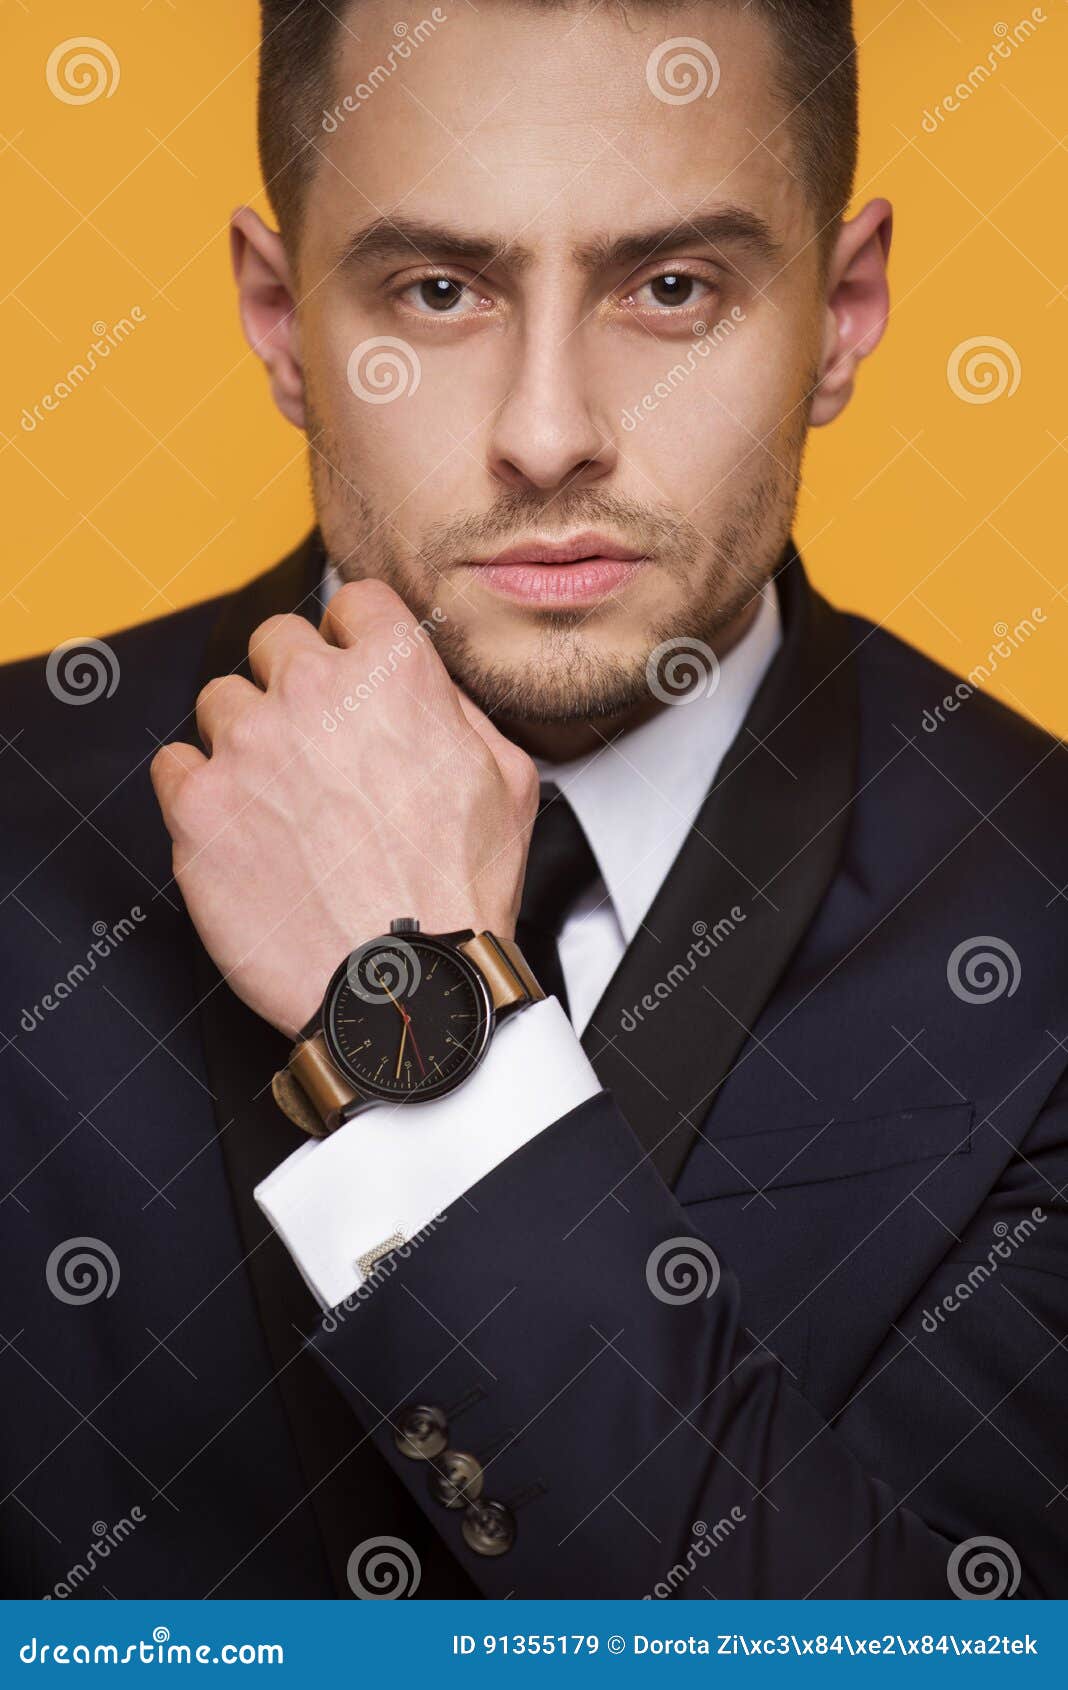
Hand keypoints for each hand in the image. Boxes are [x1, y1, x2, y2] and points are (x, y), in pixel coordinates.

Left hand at [151, 580, 538, 1036]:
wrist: (402, 987)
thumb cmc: (456, 897)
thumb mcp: (508, 782)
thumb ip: (458, 711)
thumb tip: (428, 688)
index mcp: (394, 674)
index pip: (352, 602)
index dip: (353, 639)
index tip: (349, 668)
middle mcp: (313, 693)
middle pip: (275, 641)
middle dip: (293, 684)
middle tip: (314, 745)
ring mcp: (248, 745)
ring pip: (221, 701)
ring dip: (244, 737)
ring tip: (278, 800)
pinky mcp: (198, 805)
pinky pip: (173, 764)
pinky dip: (198, 790)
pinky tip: (239, 828)